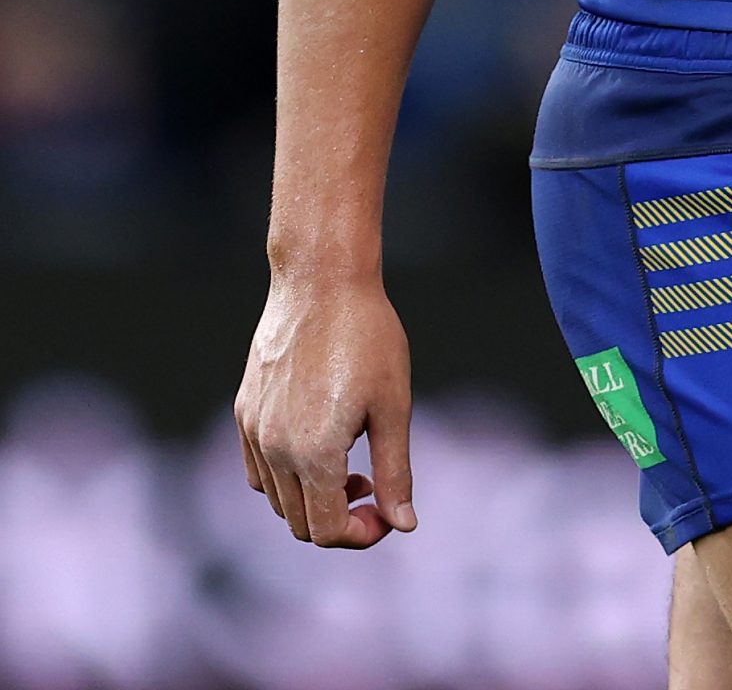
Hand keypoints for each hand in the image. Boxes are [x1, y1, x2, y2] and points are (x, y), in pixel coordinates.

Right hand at [236, 273, 416, 547]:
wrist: (322, 279)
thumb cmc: (367, 336)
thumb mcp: (393, 406)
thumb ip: (395, 472)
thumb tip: (404, 524)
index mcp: (314, 455)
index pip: (328, 532)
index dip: (363, 535)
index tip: (387, 513)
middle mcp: (275, 450)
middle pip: (301, 524)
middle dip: (341, 519)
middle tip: (373, 485)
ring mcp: (253, 430)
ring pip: (278, 500)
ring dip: (313, 499)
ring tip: (349, 462)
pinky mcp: (244, 410)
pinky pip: (258, 469)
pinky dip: (286, 476)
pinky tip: (316, 444)